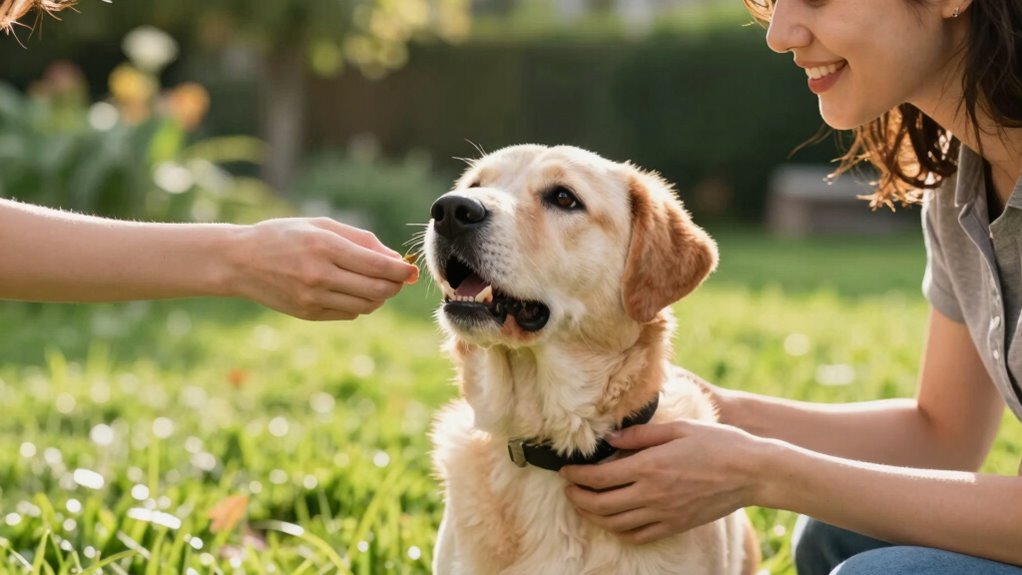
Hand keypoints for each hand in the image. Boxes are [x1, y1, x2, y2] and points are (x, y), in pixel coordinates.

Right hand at [226, 217, 418, 320]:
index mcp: (324, 247)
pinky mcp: (308, 313)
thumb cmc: (284, 236)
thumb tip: (395, 258)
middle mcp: (320, 275)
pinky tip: (354, 291)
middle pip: (376, 289)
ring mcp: (313, 298)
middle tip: (400, 278)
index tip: (412, 270)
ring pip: (366, 305)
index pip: (377, 265)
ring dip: (381, 296)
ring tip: (378, 283)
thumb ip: (361, 240)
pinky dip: (361, 304)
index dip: (401, 270)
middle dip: (395, 285)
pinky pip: (349, 313)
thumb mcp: (321, 226)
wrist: (240, 261)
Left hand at [560, 420, 763, 543]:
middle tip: (568, 488)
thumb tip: (609, 439)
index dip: (576, 475)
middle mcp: (652, 494)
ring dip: (593, 516)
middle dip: (577, 498)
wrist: (752, 472)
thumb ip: (639, 435)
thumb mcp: (678, 428)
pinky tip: (614, 521)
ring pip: (615, 524)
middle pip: (600, 505)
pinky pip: (638, 536)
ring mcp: (663, 514)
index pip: (598, 477)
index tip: (565, 471)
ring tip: (584, 504)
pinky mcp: (675, 525)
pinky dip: (619, 531)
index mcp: (649, 467)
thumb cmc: (717, 443)